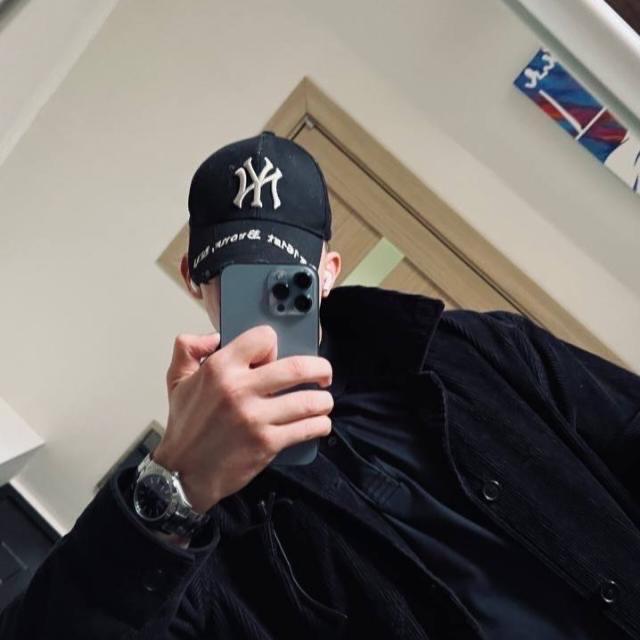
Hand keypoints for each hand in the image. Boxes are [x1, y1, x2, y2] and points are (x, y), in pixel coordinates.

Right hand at [153, 325, 332, 512]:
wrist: (183, 471)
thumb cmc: (185, 427)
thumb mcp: (177, 379)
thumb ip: (189, 348)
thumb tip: (214, 336)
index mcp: (220, 369)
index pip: (263, 338)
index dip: (274, 343)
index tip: (278, 354)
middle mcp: (239, 390)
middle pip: (298, 368)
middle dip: (320, 368)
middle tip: (324, 373)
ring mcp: (255, 418)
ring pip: (309, 401)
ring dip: (324, 400)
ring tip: (323, 401)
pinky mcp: (267, 443)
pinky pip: (307, 428)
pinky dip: (320, 424)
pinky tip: (320, 423)